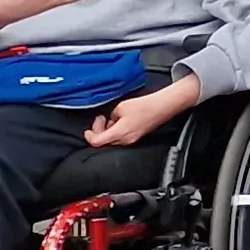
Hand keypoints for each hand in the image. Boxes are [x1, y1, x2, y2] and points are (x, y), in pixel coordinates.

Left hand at [86, 74, 201, 147]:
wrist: (162, 107)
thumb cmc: (144, 106)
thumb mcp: (120, 107)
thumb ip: (110, 116)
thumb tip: (109, 120)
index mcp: (119, 133)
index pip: (97, 142)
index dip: (89, 136)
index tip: (88, 130)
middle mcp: (125, 140)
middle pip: (103, 142)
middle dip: (98, 131)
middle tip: (100, 119)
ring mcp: (131, 140)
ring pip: (111, 140)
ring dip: (107, 131)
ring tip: (110, 118)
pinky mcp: (135, 137)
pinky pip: (120, 138)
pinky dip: (115, 131)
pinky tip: (118, 121)